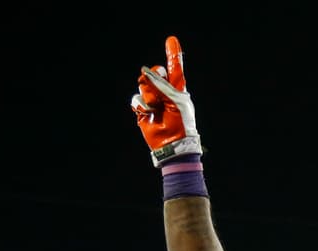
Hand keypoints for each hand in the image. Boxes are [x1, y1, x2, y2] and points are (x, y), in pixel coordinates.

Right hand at [131, 36, 201, 165]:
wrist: (173, 142)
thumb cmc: (181, 121)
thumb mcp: (175, 99)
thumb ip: (160, 84)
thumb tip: (144, 70)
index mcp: (177, 88)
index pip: (175, 68)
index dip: (173, 54)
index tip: (172, 40)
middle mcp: (164, 92)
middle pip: (154, 73)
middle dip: (154, 78)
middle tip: (158, 90)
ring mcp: (153, 100)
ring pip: (143, 85)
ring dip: (149, 95)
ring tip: (156, 107)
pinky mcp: (143, 109)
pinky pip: (136, 99)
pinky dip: (142, 105)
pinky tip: (149, 113)